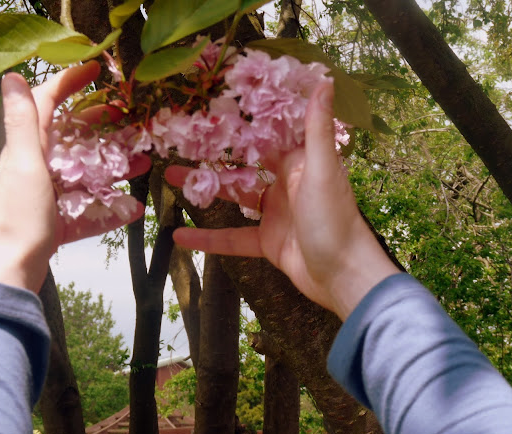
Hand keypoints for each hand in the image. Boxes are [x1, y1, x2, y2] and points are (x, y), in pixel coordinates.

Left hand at [0, 62, 149, 292]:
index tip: (96, 69)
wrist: (7, 276)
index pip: (47, 104)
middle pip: (74, 141)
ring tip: (144, 166)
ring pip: (87, 176)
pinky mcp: (56, 224)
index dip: (70, 83)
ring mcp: (47, 198)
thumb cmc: (16, 218)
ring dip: (115, 170)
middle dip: (104, 131)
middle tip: (132, 125)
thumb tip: (12, 75)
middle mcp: (36, 169)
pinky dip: (109, 210)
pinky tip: (133, 210)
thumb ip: (24, 123)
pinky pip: (87, 211)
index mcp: (27, 150)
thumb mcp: (24, 165)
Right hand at [165, 82, 398, 318]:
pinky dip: (208, 239)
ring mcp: (275, 214)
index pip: (268, 135)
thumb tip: (324, 80)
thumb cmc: (335, 219)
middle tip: (181, 142)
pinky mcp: (267, 242)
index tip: (213, 105)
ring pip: (233, 197)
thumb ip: (317, 128)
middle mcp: (286, 184)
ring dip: (203, 189)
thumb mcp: (322, 170)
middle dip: (213, 155)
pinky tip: (179, 237)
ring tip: (168, 176)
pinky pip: (233, 238)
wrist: (343, 275)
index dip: (243, 120)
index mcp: (300, 162)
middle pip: (243, 164)